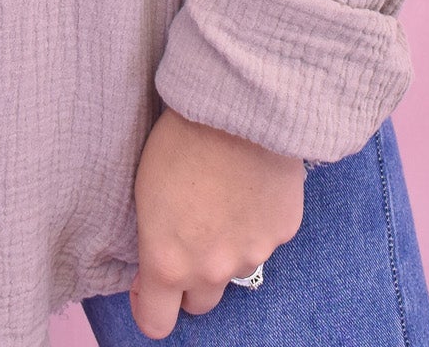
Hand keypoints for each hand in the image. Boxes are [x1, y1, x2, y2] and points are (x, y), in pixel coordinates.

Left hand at [128, 106, 304, 338]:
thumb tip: (160, 263)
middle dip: (193, 278)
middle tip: (191, 234)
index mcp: (168, 262)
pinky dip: (258, 220)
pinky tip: (250, 182)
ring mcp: (252, 254)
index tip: (148, 282)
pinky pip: (266, 236)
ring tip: (224, 193)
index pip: (156, 323)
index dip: (150, 305)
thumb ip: (156, 242)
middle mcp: (211, 270)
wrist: (236, 105)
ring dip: (228, 245)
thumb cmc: (179, 138)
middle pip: (201, 302)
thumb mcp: (145, 193)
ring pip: (237, 266)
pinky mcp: (283, 231)